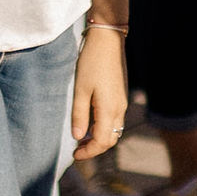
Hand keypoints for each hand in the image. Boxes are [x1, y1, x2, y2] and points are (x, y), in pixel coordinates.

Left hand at [71, 27, 128, 158]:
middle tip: (77, 149)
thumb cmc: (92, 62)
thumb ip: (79, 115)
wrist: (108, 39)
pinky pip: (115, 119)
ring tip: (82, 136)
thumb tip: (78, 137)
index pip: (102, 142)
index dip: (89, 152)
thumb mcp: (80, 89)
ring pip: (114, 129)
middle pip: (111, 139)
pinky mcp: (121, 95)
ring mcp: (122, 102)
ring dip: (100, 137)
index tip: (74, 155)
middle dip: (95, 148)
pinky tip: (90, 121)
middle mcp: (119, 108)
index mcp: (109, 109)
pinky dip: (103, 126)